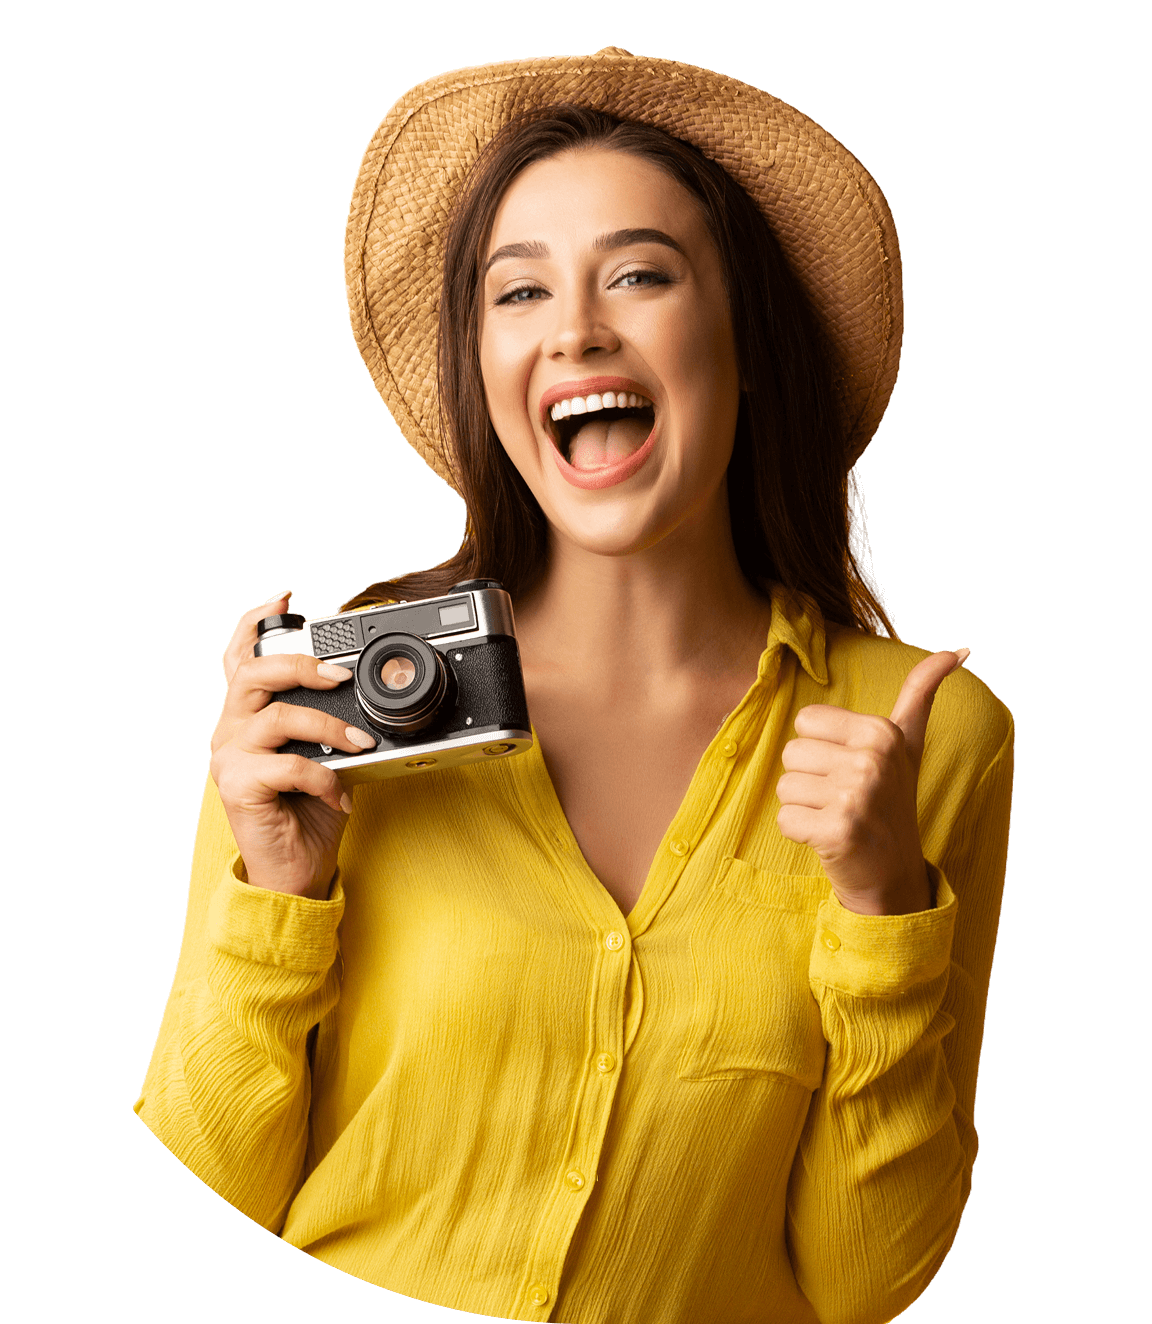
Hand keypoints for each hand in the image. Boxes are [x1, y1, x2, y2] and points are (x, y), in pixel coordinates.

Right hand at [209, 591, 376, 898]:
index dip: (255, 624)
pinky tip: (339, 793)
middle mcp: (231, 730)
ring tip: (358, 743)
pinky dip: (324, 776)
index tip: (284, 600)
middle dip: (303, 666)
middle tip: (341, 675)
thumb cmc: (308, 813)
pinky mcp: (237, 785)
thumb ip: (332, 723)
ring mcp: (229, 756)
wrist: (294, 871)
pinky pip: (289, 765)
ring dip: (328, 726)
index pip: (240, 658)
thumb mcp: (327, 757)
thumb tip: (367, 698)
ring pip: (277, 717)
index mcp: (248, 716)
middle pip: (255, 673)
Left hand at [775, 649, 967, 914]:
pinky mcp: (837, 831)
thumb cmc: (892, 799)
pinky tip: (829, 839)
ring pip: (784, 786)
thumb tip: (960, 649)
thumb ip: (922, 692)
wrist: (894, 872)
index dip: (820, 748)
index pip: (805, 721)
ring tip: (836, 816)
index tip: (849, 769)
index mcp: (882, 731)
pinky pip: (784, 819)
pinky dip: (799, 833)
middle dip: (809, 779)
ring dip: (803, 806)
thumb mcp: (908, 742)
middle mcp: (872, 760)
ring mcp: (856, 796)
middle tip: (843, 798)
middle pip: (791, 753)